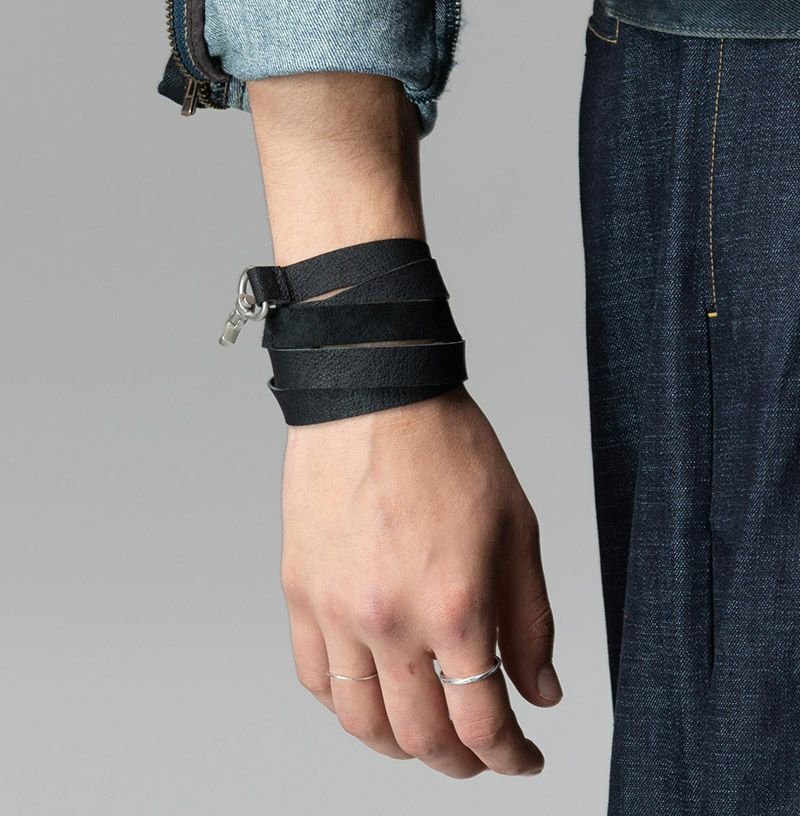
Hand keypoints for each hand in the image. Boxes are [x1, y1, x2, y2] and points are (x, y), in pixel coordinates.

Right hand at [279, 387, 561, 777]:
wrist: (375, 397)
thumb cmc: (448, 449)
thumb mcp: (517, 529)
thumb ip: (531, 621)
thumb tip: (540, 694)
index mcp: (456, 605)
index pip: (482, 724)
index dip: (510, 757)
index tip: (524, 758)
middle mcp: (390, 620)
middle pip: (422, 738)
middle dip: (462, 763)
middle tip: (482, 755)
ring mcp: (337, 610)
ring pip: (361, 722)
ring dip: (400, 748)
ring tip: (425, 736)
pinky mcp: (300, 591)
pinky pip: (314, 678)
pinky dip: (345, 706)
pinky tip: (371, 696)